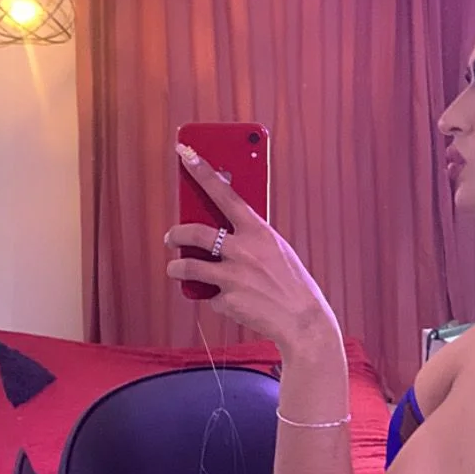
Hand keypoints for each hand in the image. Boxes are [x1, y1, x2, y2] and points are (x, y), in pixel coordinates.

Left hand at [165, 145, 339, 353]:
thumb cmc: (290, 281)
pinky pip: (210, 295)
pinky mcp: (227, 300)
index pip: (225, 193)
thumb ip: (249, 238)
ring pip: (188, 266)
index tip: (186, 152)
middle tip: (171, 237)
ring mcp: (232, 276)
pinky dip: (215, 297)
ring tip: (175, 268)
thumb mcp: (275, 250)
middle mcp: (243, 250)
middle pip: (195, 231)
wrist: (303, 321)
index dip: (203, 172)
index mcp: (258, 231)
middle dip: (177, 233)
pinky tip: (231, 301)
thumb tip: (218, 229)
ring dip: (177, 267)